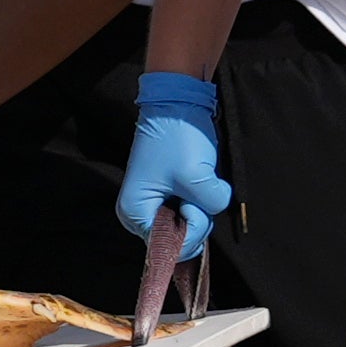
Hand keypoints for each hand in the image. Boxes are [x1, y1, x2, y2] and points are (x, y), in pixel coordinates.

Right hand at [112, 71, 231, 256]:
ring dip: (202, 203)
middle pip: (181, 237)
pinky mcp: (167, 194)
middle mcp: (140, 214)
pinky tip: (196, 174)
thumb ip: (209, 207)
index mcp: (135, 213)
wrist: (176, 101)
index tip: (192, 201)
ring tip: (196, 176)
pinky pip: (192, 208)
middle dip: (198, 214)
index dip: (192, 226)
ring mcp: (154, 204)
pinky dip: (201, 195)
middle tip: (196, 185)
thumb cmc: (177, 135)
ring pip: (190, 223)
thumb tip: (211, 214)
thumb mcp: (197, 176)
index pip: (171, 245)